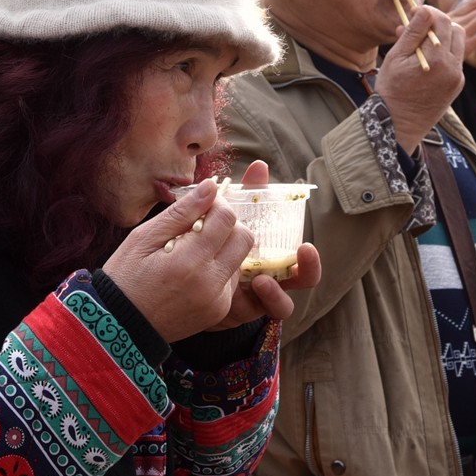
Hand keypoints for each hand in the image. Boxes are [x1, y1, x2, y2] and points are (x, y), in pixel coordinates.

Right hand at [102, 180, 253, 342]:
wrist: (121, 325)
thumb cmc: (126, 276)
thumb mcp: (144, 238)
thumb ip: (181, 212)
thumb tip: (211, 186)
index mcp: (188, 262)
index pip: (226, 219)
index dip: (217, 205)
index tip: (201, 205)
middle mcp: (210, 284)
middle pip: (244, 238)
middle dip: (228, 225)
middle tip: (203, 225)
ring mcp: (217, 301)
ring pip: (240, 258)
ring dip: (224, 247)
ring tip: (194, 250)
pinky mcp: (219, 311)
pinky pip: (231, 279)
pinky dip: (219, 268)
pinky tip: (194, 270)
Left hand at [213, 160, 322, 328]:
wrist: (166, 279)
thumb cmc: (199, 242)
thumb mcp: (220, 217)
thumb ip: (243, 194)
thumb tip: (260, 164)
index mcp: (263, 251)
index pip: (290, 247)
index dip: (299, 241)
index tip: (298, 228)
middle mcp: (264, 274)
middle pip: (299, 275)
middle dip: (309, 266)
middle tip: (306, 252)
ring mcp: (253, 296)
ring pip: (284, 300)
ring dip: (280, 291)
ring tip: (264, 280)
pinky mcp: (240, 310)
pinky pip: (263, 311)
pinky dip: (266, 300)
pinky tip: (255, 287)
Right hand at [373, 1, 465, 148]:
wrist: (399, 125)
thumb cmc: (392, 90)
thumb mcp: (396, 57)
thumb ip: (413, 32)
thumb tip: (424, 10)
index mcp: (438, 59)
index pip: (443, 21)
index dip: (429, 12)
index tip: (415, 13)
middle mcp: (454, 68)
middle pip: (456, 29)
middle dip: (439, 24)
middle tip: (419, 27)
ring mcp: (458, 78)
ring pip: (459, 44)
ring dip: (444, 38)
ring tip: (422, 45)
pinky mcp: (457, 85)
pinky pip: (456, 60)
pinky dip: (444, 54)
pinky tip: (426, 61)